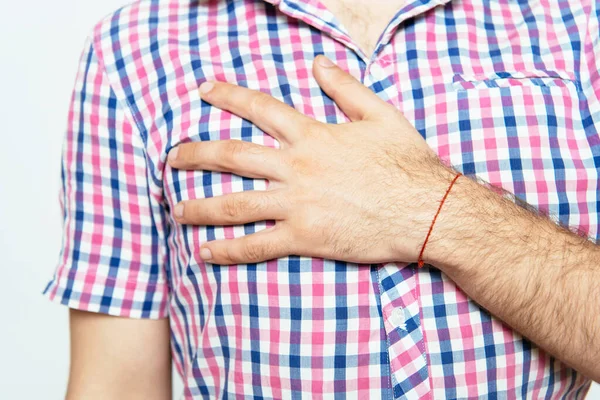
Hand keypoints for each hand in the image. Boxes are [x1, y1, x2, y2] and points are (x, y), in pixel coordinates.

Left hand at [168, 55, 457, 264]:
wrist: (426, 210)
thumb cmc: (407, 163)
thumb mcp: (381, 114)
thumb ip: (346, 88)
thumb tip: (318, 63)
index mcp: (313, 135)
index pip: (260, 109)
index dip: (228, 96)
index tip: (204, 90)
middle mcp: (297, 167)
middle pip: (233, 156)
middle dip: (197, 155)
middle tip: (172, 159)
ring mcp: (298, 203)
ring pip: (235, 204)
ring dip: (200, 207)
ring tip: (177, 210)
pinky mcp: (305, 236)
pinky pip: (258, 245)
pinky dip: (229, 250)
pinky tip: (206, 252)